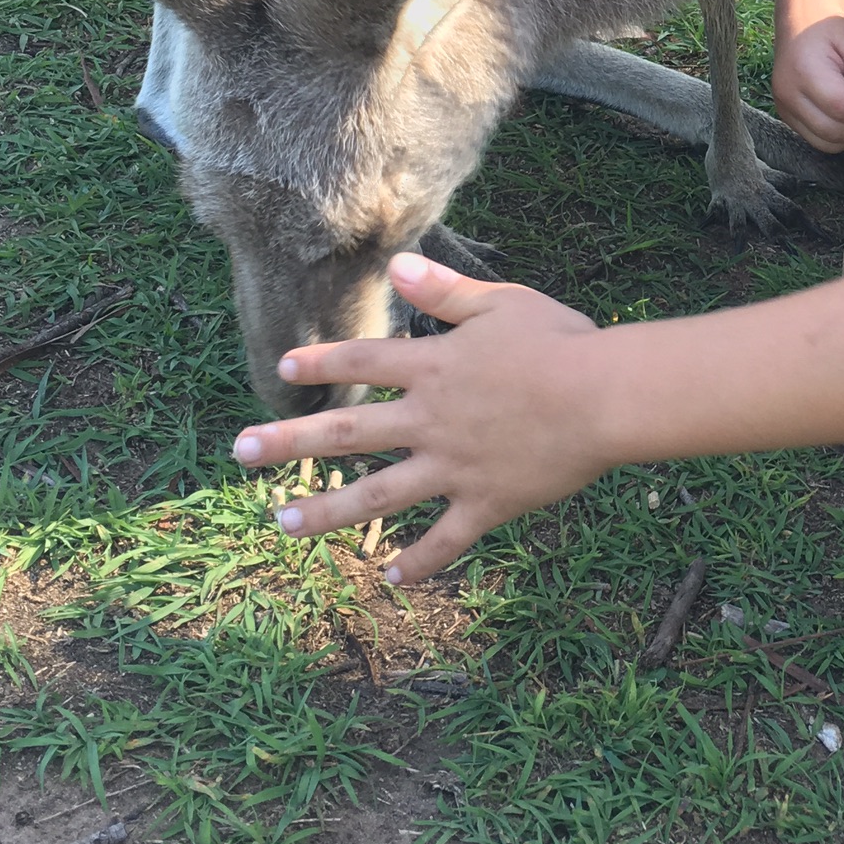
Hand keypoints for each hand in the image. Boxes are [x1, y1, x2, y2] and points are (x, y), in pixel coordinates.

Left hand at [230, 255, 605, 584]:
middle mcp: (432, 420)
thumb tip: (397, 265)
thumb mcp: (502, 302)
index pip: (364, 364)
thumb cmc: (561, 342)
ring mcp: (454, 467)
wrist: (604, 397)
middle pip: (348, 434)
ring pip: (379, 496)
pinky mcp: (486, 503)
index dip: (322, 364)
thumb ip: (445, 290)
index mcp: (436, 367)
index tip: (284, 369)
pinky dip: (420, 562)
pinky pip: (446, 540)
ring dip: (328, 511)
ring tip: (284, 523)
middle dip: (289, 443)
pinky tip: (391, 578)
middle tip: (239, 453)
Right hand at [772, 15, 843, 151]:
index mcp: (804, 71)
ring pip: (827, 143)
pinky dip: (839, 136)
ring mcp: (785, 111)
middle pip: (833, 131)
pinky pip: (819, 142)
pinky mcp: (788, 119)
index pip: (841, 107)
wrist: (799, 29)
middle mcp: (789, 95)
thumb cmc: (827, 32)